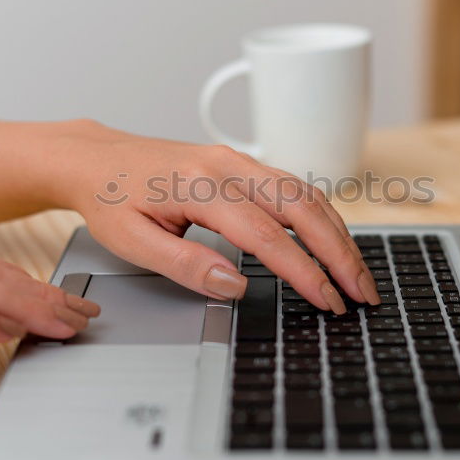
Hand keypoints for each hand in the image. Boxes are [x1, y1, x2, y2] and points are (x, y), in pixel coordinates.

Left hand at [49, 123, 380, 313]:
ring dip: (338, 234)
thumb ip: (185, 265)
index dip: (303, 272)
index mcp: (200, 186)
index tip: (328, 301)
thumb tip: (236, 285)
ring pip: (305, 193)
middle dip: (339, 254)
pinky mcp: (242, 164)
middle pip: (302, 208)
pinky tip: (333, 240)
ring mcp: (238, 161)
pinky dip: (322, 215)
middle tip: (363, 294)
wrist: (96, 157)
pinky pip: (294, 186)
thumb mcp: (132, 242)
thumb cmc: (110, 198)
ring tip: (357, 274)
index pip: (266, 236)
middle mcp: (227, 166)